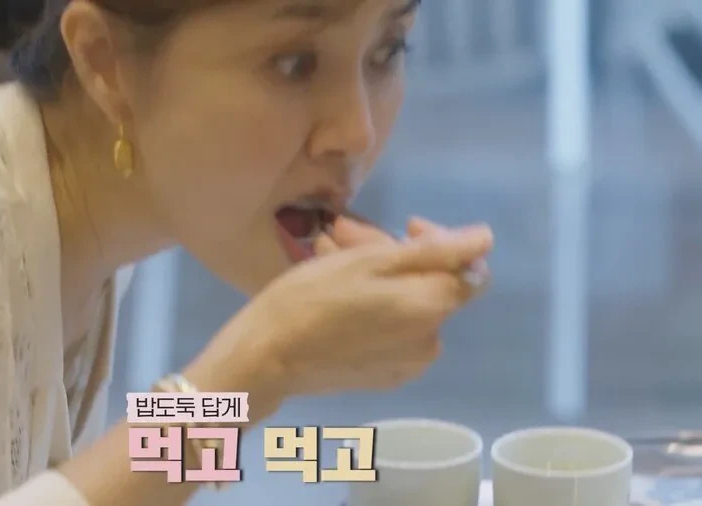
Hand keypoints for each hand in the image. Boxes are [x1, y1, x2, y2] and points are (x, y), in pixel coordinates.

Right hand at [202, 224, 492, 411]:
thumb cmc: (311, 298)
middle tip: (343, 235)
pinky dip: (372, 307)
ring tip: (329, 257)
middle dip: (394, 255)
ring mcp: (408, 363)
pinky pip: (392, 330)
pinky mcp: (384, 376)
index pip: (470, 267)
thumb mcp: (369, 261)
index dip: (441, 241)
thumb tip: (485, 239)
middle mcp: (431, 340)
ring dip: (377, 276)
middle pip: (430, 284)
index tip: (404, 228)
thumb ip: (435, 251)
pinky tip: (334, 293)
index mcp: (432, 307)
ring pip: (406, 304)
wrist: (266, 357)